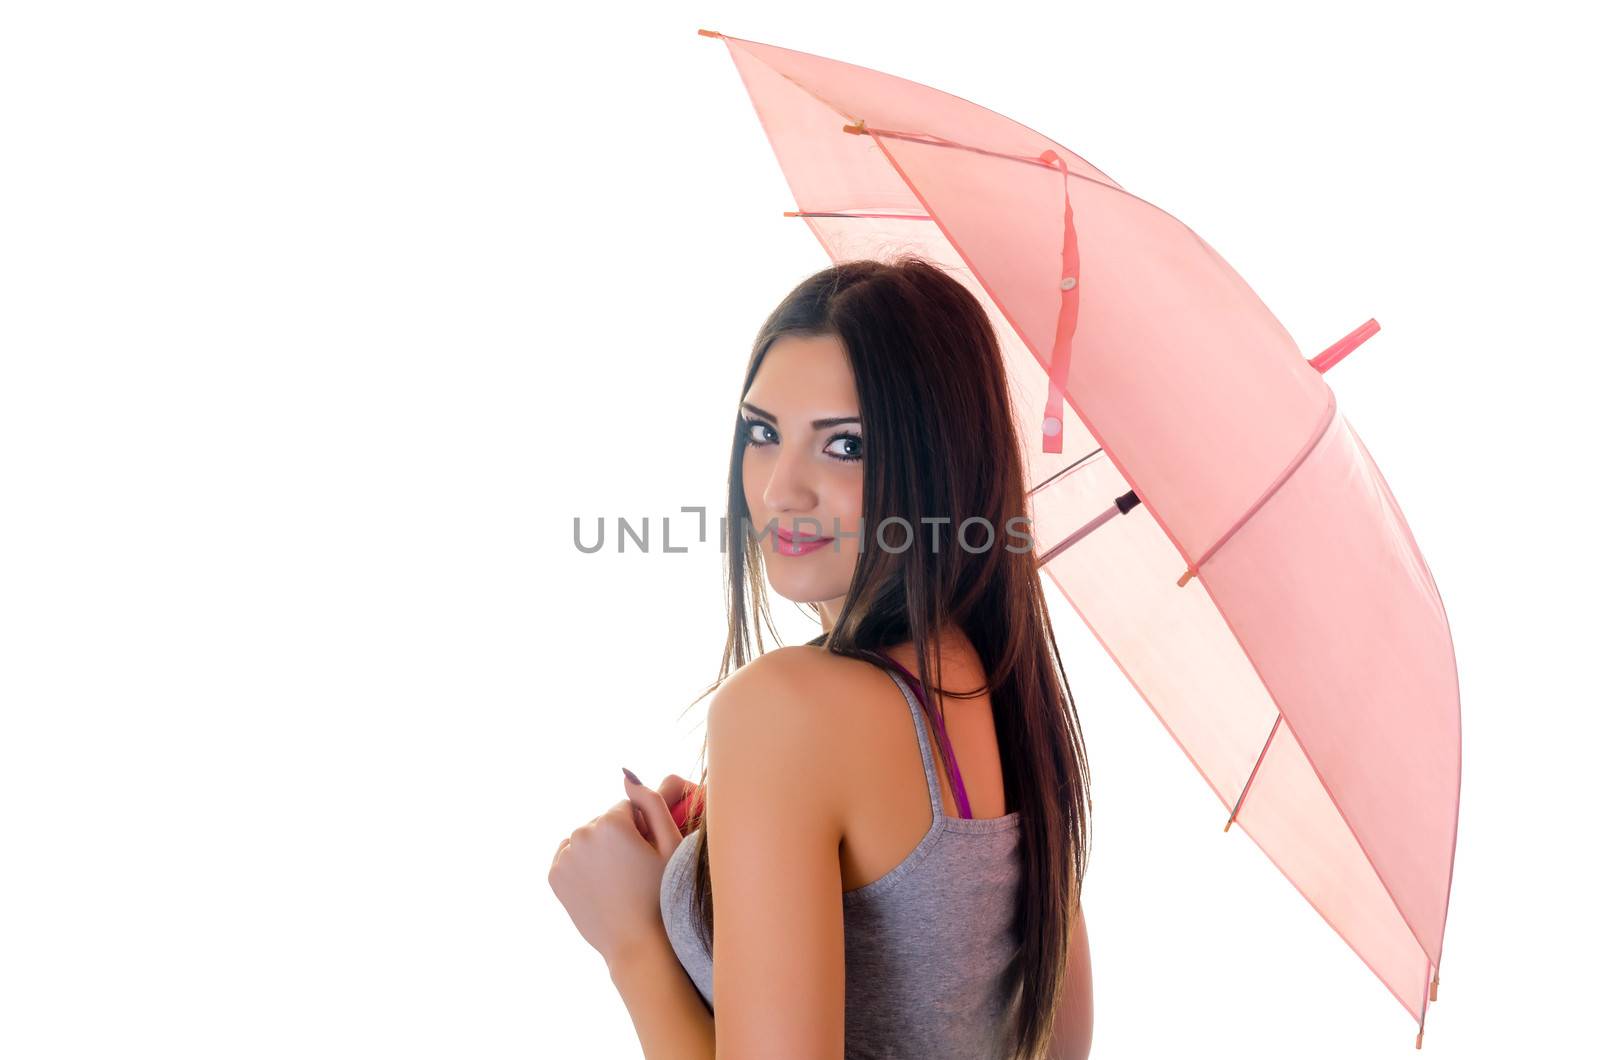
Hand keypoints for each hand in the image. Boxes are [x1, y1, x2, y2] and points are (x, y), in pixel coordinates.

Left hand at [547, 770, 685, 967]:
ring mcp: (564, 856)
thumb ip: (652, 802)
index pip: (627, 809)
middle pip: (604, 822)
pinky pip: (570, 855)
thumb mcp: (670, 845)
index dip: (642, 832)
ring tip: (616, 880)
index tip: (647, 857)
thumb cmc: (662, 895)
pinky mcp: (554, 875)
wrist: (638, 945)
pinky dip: (582, 864)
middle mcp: (581, 834)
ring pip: (586, 837)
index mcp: (610, 822)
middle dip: (617, 839)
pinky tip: (600, 884)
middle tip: (633, 873)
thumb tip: (626, 776)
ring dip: (598, 850)